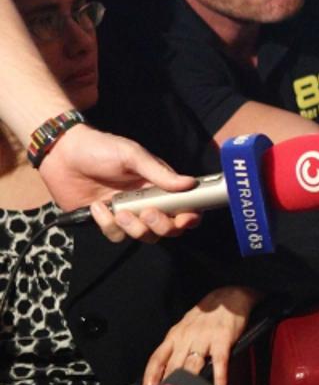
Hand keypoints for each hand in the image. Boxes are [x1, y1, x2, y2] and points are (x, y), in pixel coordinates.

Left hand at [39, 125, 199, 241]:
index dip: (190, 217)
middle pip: (168, 228)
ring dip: (133, 228)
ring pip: (144, 236)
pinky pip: (116, 235)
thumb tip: (190, 183)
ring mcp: (128, 214)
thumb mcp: (133, 156)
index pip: (184, 207)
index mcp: (159, 186)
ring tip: (118, 210)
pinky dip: (107, 224)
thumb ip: (160, 173)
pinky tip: (98, 206)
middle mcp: (147, 202)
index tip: (185, 218)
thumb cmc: (100, 148)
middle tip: (147, 213)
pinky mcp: (106, 222)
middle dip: (161, 225)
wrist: (61, 155)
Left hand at [143, 287, 260, 384]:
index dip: (151, 377)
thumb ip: (176, 349)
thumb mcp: (184, 329)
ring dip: (190, 384)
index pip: (157, 359)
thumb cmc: (206, 317)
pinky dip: (219, 377)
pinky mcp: (223, 339)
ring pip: (193, 365)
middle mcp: (186, 337)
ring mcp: (205, 338)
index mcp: (174, 336)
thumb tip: (166, 373)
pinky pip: (219, 361)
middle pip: (174, 366)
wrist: (228, 297)